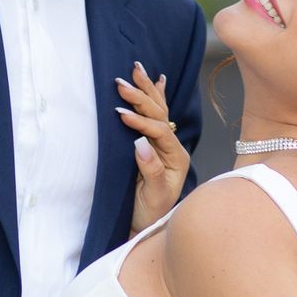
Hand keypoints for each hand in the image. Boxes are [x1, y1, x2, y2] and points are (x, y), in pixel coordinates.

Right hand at [118, 62, 188, 232]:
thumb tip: (141, 143)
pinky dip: (157, 97)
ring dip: (146, 90)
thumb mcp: (153, 197)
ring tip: (136, 69)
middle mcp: (173, 148)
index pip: (159, 131)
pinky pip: (158, 116)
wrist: (148, 228)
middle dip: (140, 97)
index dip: (140, 122)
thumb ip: (151, 171)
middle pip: (159, 115)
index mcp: (176, 158)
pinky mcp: (155, 146)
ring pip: (158, 111)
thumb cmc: (150, 215)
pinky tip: (159, 80)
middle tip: (121, 82)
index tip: (120, 114)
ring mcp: (165, 145)